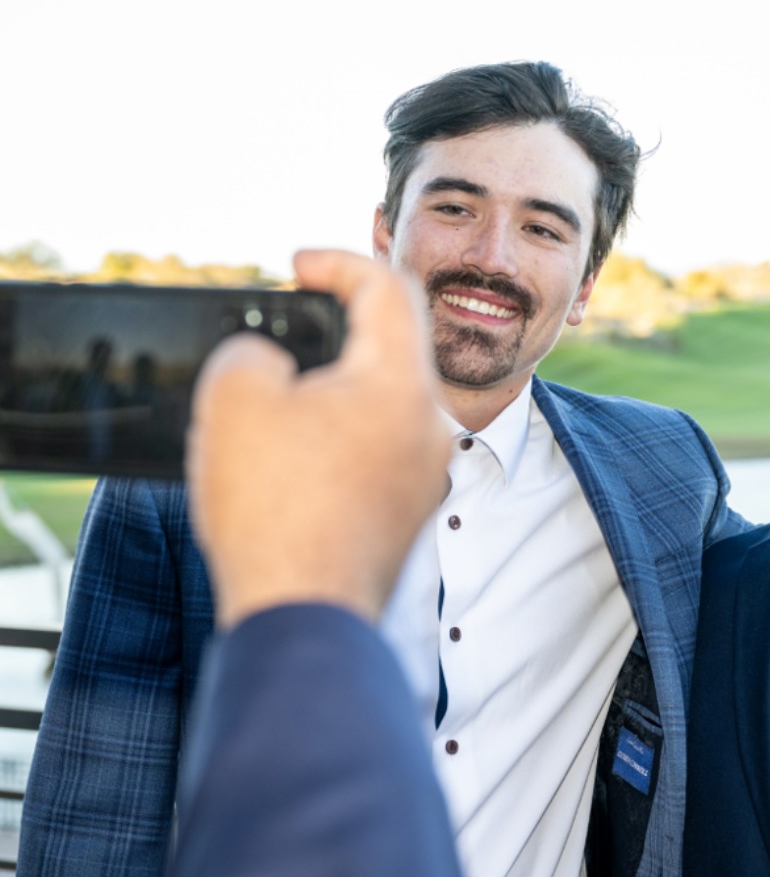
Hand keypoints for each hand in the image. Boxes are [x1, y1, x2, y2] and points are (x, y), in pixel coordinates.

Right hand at [186, 249, 449, 628]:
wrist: (303, 615)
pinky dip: (338, 440)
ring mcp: (423, 473)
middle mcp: (427, 424)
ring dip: (332, 394)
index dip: (340, 261)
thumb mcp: (235, 399)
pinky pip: (377, 451)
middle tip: (281, 342)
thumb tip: (269, 360)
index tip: (300, 266)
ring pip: (380, 403)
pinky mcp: (406, 512)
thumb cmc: (276, 511)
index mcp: (399, 383)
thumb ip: (250, 351)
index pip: (389, 287)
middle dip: (331, 334)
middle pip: (388, 347)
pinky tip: (293, 462)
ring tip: (276, 411)